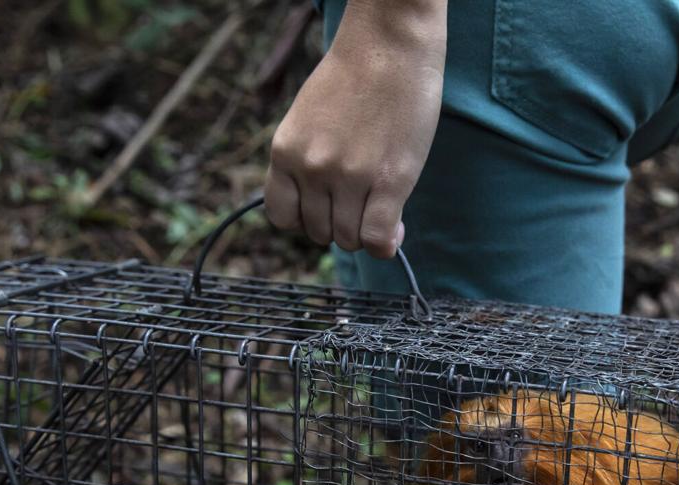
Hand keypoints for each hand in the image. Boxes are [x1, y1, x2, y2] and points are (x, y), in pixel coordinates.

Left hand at [264, 0, 446, 259]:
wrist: (389, 46)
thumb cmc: (354, 78)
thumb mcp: (309, 119)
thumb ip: (307, 161)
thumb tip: (328, 211)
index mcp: (285, 152)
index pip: (282, 217)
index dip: (306, 219)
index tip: (326, 207)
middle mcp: (311, 168)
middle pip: (319, 232)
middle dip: (340, 224)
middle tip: (361, 203)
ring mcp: (349, 177)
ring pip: (349, 239)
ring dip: (365, 233)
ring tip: (381, 210)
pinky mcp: (388, 182)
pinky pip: (377, 238)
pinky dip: (386, 243)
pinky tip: (396, 230)